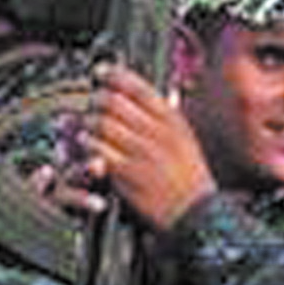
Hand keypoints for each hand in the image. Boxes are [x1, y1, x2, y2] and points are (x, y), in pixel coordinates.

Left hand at [85, 68, 215, 230]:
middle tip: (92, 103)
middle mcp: (156, 131)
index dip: (114, 75)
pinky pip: (99, 150)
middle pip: (114, 101)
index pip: (137, 86)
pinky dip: (89, 146)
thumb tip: (142, 93)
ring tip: (87, 126)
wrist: (196, 213)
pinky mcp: (128, 173)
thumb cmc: (189, 176)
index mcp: (171, 119)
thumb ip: (164, 115)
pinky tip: (88, 146)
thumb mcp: (184, 138)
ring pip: (102, 124)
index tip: (100, 71)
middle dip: (97, 99)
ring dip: (89, 123)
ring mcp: (142, 152)